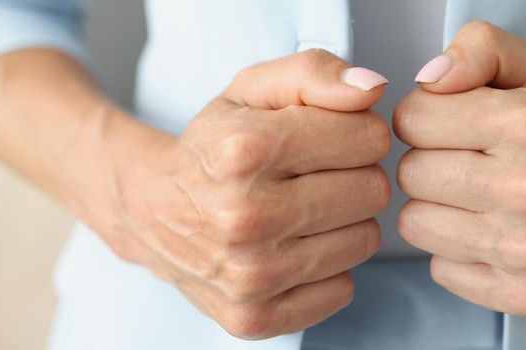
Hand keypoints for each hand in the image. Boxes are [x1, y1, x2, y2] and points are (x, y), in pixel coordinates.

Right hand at [86, 49, 390, 338]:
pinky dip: (327, 268)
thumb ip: (315, 72)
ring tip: (303, 210)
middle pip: (373, 190)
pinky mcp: (254, 316)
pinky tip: (293, 247)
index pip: (369, 138)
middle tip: (314, 175)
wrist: (152, 208)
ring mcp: (248, 274)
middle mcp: (244, 216)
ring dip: (343, 222)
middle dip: (353, 175)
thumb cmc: (216, 145)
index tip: (327, 138)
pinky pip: (343, 289)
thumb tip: (371, 88)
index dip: (356, 131)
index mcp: (246, 149)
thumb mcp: (255, 88)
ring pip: (364, 241)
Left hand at [394, 22, 525, 315]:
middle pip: (410, 174)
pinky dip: (457, 251)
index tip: (453, 125)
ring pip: (416, 224)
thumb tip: (428, 79)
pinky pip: (440, 269)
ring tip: (475, 197)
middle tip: (466, 162)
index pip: (413, 119)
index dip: (426, 117)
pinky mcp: (524, 293)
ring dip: (437, 208)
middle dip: (430, 162)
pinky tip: (491, 232)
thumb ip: (478, 48)